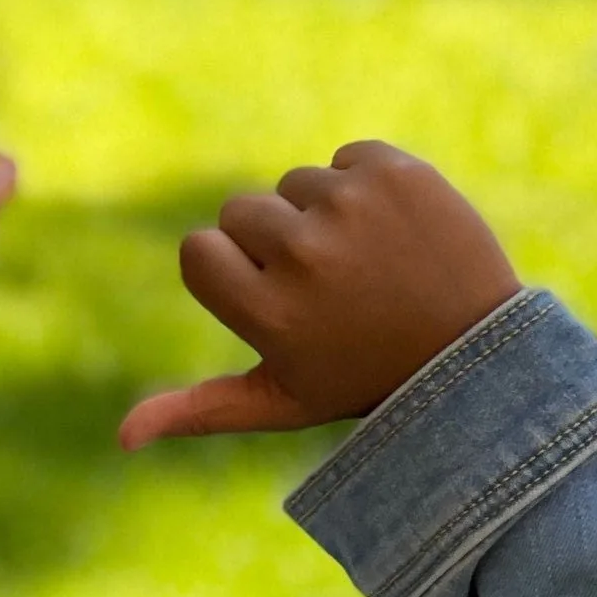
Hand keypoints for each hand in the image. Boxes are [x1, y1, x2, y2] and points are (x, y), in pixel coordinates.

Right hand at [118, 142, 519, 450]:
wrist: (476, 348)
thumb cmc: (360, 381)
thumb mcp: (278, 402)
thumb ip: (197, 410)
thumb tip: (121, 437)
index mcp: (267, 312)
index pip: (197, 250)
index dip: (228, 269)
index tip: (268, 295)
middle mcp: (302, 255)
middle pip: (240, 211)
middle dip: (269, 240)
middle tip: (323, 283)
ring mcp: (350, 208)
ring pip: (295, 184)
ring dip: (319, 214)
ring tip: (364, 261)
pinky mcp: (395, 171)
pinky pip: (346, 159)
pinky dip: (364, 187)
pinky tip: (391, 231)